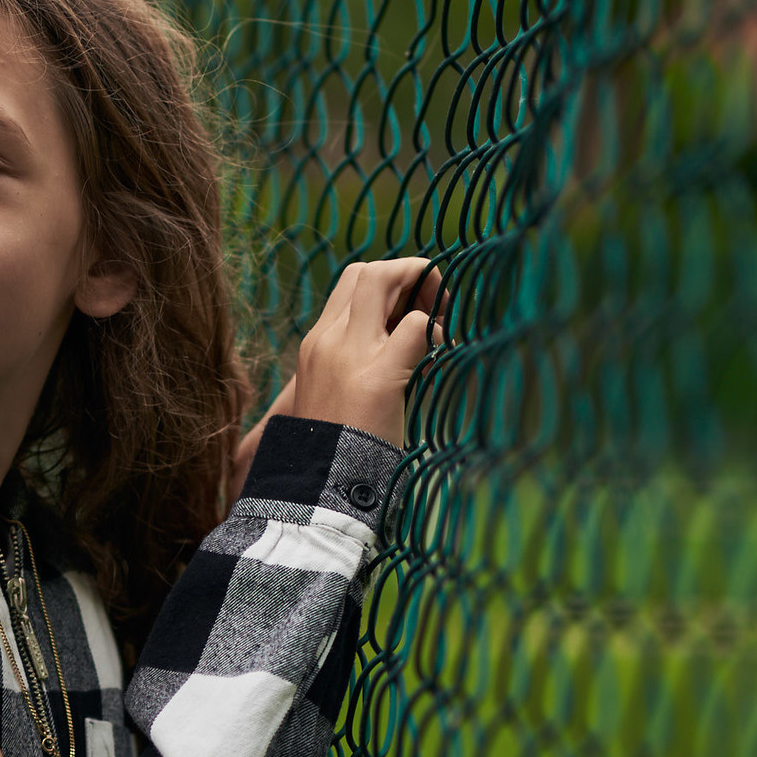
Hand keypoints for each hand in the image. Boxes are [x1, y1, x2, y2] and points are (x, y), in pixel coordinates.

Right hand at [230, 258, 443, 491]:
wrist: (318, 484)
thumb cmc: (333, 443)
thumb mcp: (331, 391)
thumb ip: (355, 359)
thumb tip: (401, 336)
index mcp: (316, 342)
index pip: (352, 281)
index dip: (389, 280)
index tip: (411, 305)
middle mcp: (328, 340)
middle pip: (368, 271)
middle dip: (407, 273)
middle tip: (433, 299)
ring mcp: (350, 355)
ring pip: (385, 281)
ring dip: (424, 290)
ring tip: (440, 318)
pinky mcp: (379, 377)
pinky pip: (416, 328)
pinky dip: (435, 332)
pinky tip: (438, 352)